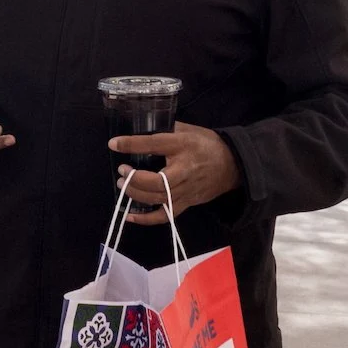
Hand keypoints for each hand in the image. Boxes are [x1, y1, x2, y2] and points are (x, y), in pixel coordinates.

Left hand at [110, 122, 241, 225]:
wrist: (233, 165)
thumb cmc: (207, 144)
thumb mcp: (188, 130)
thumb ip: (166, 129)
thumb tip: (141, 128)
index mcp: (183, 146)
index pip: (154, 144)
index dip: (132, 144)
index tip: (114, 143)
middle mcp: (184, 171)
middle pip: (156, 182)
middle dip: (134, 179)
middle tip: (122, 171)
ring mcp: (185, 190)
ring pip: (158, 199)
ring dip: (136, 194)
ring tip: (123, 185)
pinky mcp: (186, 203)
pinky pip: (164, 215)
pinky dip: (146, 219)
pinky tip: (130, 215)